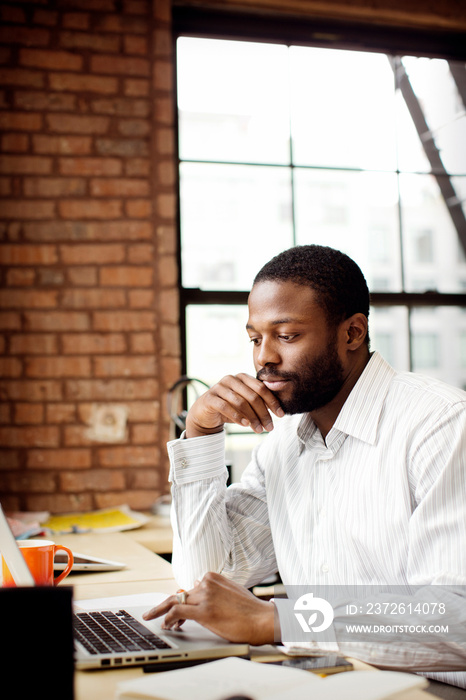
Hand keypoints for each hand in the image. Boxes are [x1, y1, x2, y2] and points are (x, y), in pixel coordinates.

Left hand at [143, 572, 275, 645]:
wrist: (262, 619)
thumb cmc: (250, 610)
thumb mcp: (231, 591)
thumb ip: (214, 589)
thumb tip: (198, 587)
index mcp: (213, 577)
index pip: (189, 588)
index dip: (179, 601)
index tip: (173, 611)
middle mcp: (207, 583)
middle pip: (179, 593)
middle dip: (163, 604)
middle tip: (150, 612)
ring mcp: (205, 596)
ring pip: (175, 602)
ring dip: (162, 612)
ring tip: (152, 619)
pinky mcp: (204, 611)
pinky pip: (178, 612)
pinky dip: (168, 618)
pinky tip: (166, 625)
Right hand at [185, 373, 283, 437]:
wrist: (205, 413)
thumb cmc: (229, 407)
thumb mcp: (246, 404)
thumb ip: (259, 404)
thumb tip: (279, 413)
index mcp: (242, 377)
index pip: (261, 388)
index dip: (272, 402)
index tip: (281, 415)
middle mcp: (231, 379)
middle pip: (253, 396)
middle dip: (264, 413)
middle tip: (270, 427)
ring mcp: (219, 387)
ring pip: (241, 402)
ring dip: (252, 418)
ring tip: (259, 430)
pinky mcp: (210, 398)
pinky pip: (226, 407)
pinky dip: (237, 417)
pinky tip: (245, 425)